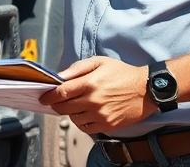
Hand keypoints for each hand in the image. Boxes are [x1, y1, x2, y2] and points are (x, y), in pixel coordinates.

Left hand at [38, 56, 156, 135]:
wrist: (146, 90)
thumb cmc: (122, 73)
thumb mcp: (99, 62)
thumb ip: (77, 68)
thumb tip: (59, 76)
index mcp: (90, 83)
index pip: (61, 92)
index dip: (49, 96)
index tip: (43, 97)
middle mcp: (93, 101)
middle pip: (64, 107)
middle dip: (56, 104)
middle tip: (56, 101)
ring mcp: (100, 115)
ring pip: (73, 119)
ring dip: (69, 113)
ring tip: (74, 105)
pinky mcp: (107, 125)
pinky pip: (85, 128)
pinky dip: (80, 122)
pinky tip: (84, 114)